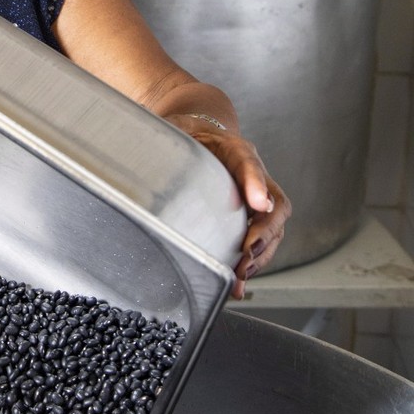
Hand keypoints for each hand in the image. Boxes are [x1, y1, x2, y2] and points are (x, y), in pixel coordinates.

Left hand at [176, 125, 290, 298]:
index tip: (259, 204)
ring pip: (273, 228)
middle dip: (263, 233)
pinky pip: (262, 242)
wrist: (204, 137)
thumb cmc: (190, 137)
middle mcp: (254, 174)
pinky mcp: (253, 217)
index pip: (248, 162)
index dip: (256, 183)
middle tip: (246, 253)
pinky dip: (253, 263)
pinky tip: (239, 282)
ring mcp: (258, 197)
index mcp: (235, 149)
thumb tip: (140, 153)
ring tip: (242, 276)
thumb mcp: (177, 131)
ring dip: (260, 255)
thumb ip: (166, 141)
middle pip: (273, 204)